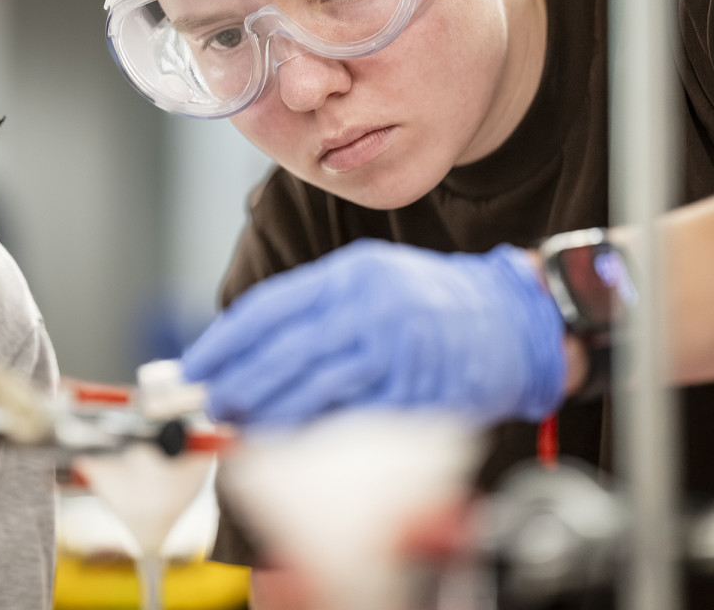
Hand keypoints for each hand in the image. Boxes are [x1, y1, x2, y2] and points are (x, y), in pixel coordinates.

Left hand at [182, 240, 564, 426]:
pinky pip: (358, 416)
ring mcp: (397, 347)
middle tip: (214, 404)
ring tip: (244, 425)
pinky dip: (322, 431)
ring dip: (273, 411)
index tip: (197, 367)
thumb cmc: (433, 302)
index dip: (227, 342)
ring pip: (317, 386)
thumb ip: (317, 311)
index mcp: (350, 274)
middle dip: (241, 382)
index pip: (271, 308)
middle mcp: (371, 305)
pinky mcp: (421, 388)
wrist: (515, 317)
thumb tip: (251, 353)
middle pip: (287, 350)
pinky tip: (297, 439)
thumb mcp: (371, 282)